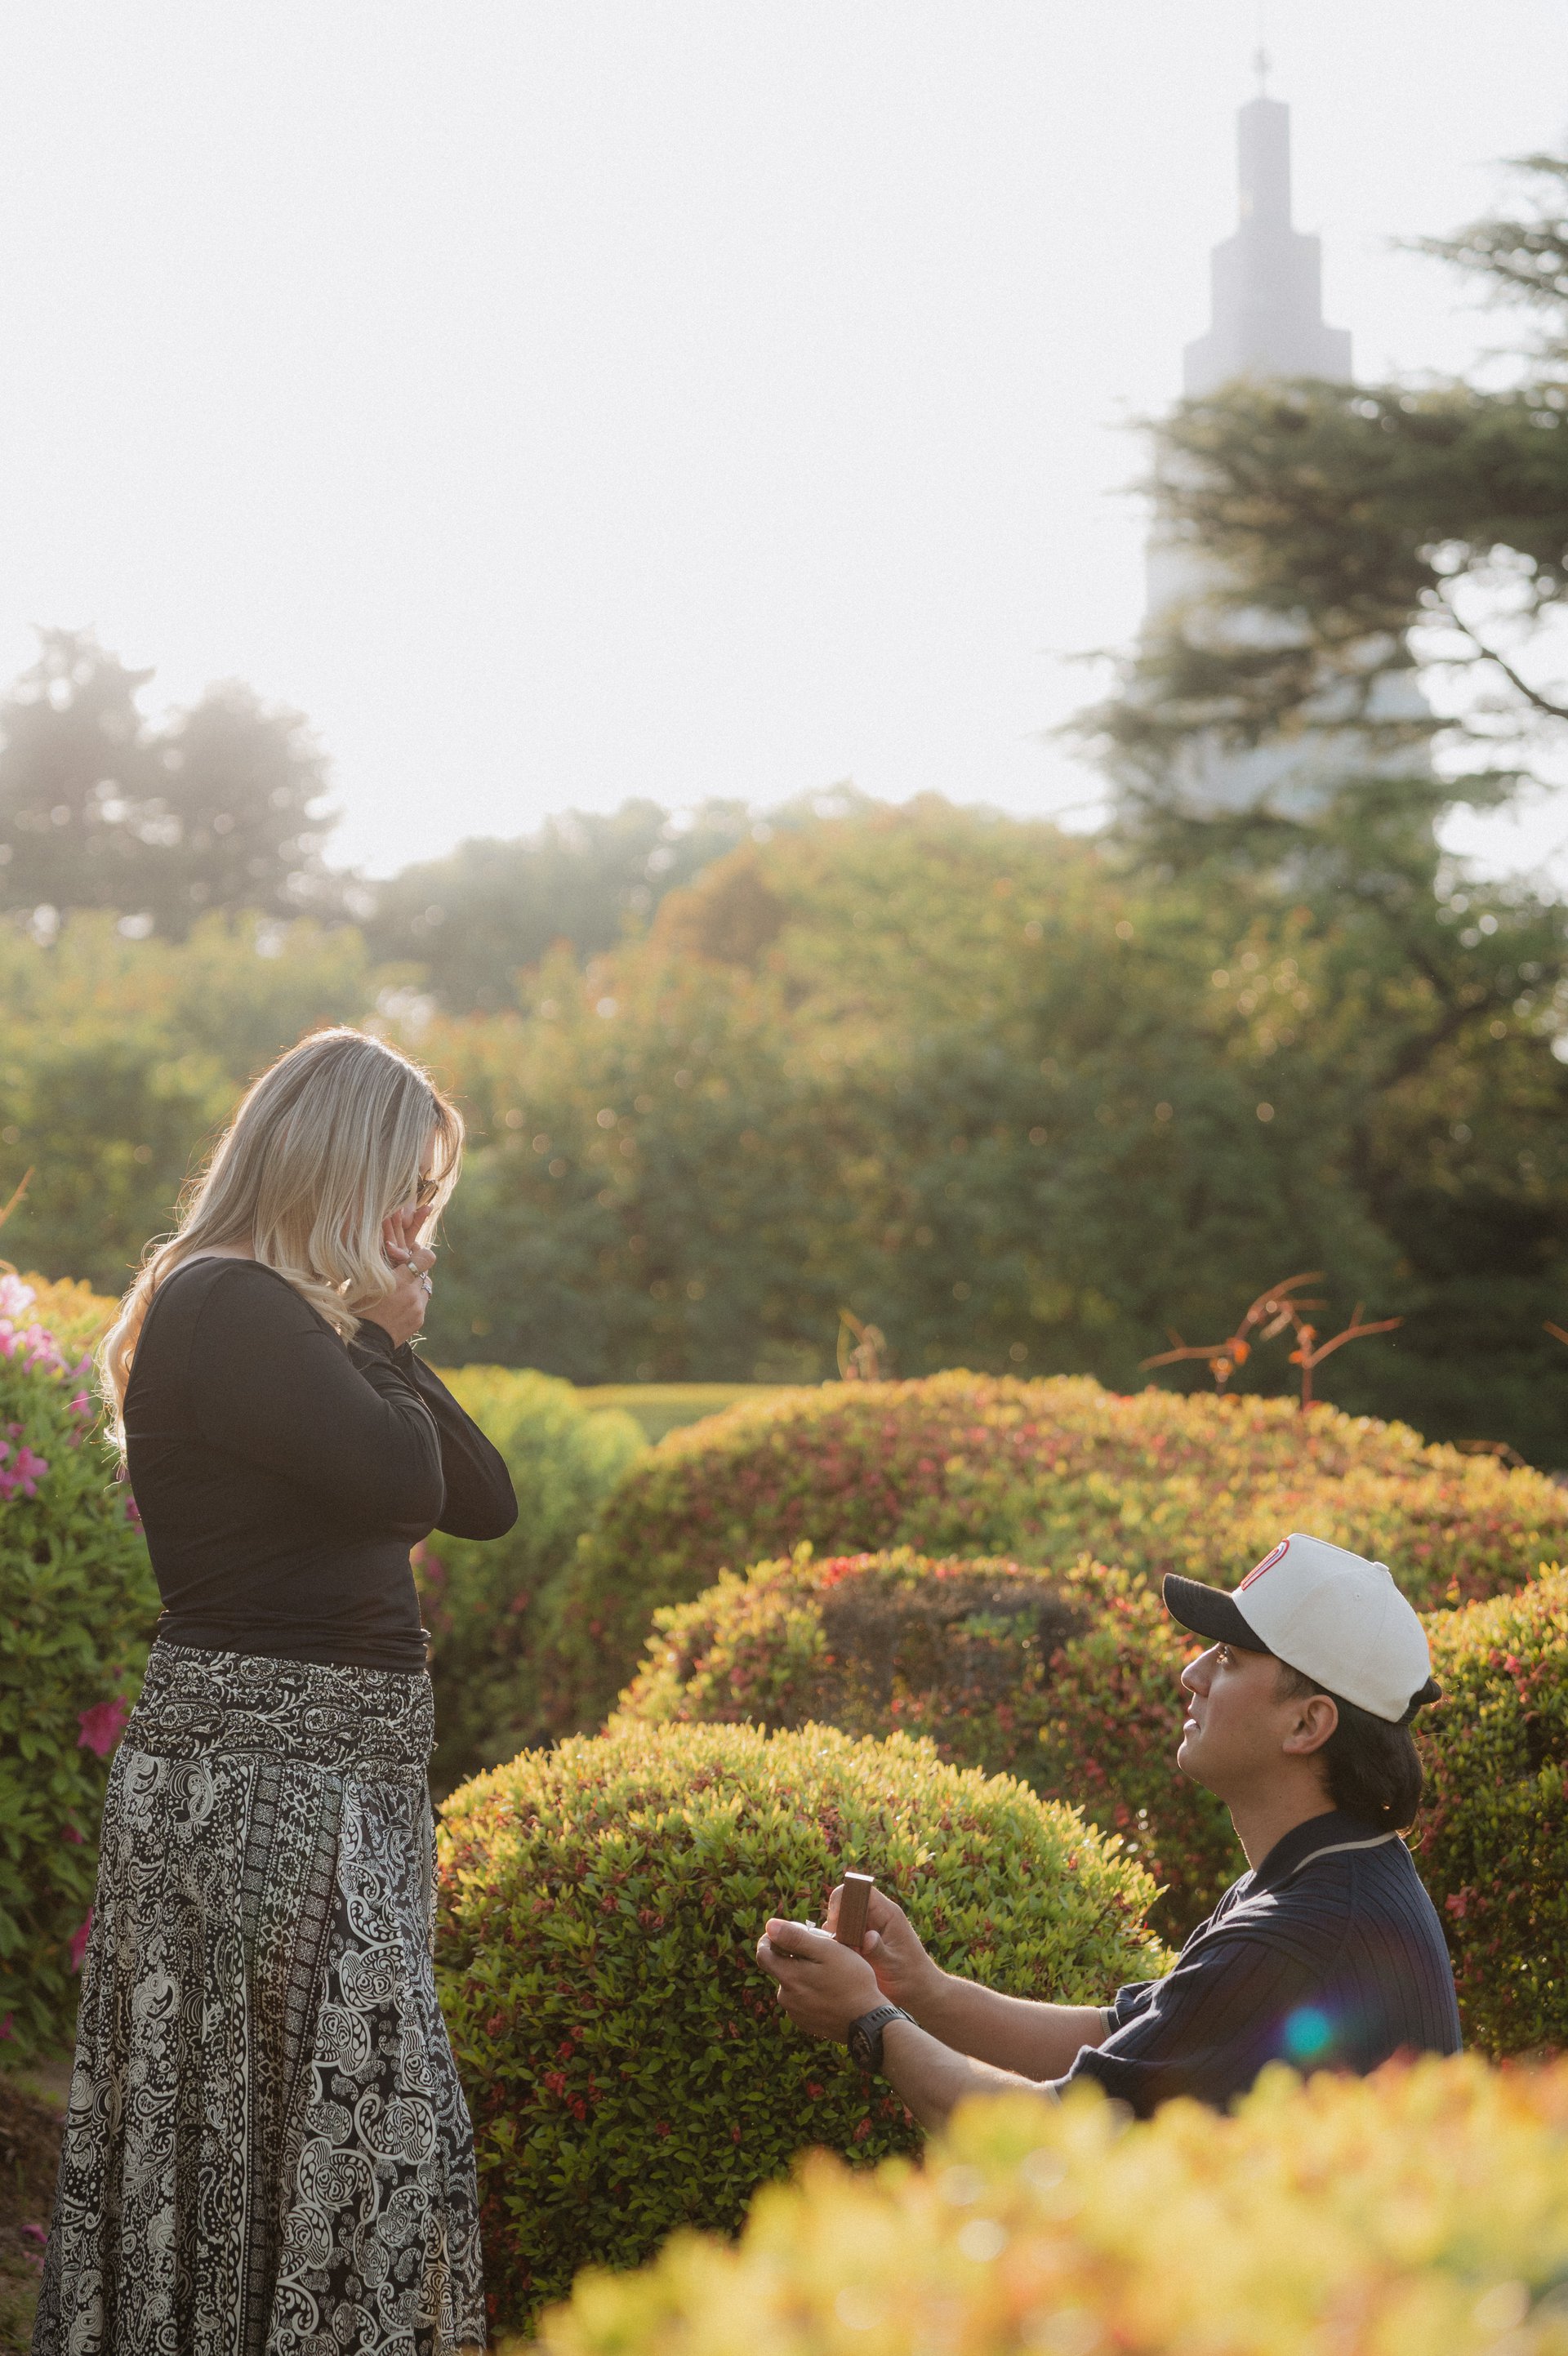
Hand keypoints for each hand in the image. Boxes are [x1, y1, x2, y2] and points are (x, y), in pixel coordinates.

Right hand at [361, 1209, 435, 1347]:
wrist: (366, 1342)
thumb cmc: (359, 1308)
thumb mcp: (364, 1282)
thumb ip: (380, 1264)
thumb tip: (390, 1246)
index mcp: (399, 1281)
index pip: (426, 1258)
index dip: (420, 1252)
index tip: (412, 1251)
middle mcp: (413, 1294)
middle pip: (424, 1273)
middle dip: (414, 1270)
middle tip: (403, 1270)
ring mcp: (418, 1308)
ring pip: (425, 1287)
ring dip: (416, 1285)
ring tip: (401, 1288)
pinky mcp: (419, 1320)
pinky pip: (422, 1303)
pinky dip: (414, 1300)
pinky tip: (399, 1304)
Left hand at [755, 1918, 880, 2041]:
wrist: (868, 2021)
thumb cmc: (851, 1980)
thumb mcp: (827, 1951)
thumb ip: (796, 1937)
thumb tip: (769, 1925)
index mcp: (788, 1978)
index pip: (763, 1954)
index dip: (772, 1940)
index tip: (791, 1933)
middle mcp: (786, 1998)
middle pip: (780, 1968)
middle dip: (794, 1956)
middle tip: (821, 1951)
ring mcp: (796, 2013)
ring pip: (792, 1984)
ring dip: (804, 1974)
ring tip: (830, 1972)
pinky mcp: (807, 2023)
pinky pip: (802, 2001)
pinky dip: (811, 1991)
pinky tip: (832, 1990)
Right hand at [823, 1882, 944, 2016]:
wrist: (918, 1991)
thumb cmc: (910, 1977)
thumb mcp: (893, 1965)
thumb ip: (878, 1950)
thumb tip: (866, 1938)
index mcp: (888, 1914)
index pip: (862, 1891)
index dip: (845, 1898)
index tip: (835, 1919)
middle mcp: (877, 1917)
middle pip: (848, 1904)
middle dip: (837, 1920)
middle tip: (837, 1942)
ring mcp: (869, 1929)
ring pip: (844, 1920)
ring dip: (837, 1934)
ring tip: (843, 1953)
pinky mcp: (863, 1941)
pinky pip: (845, 1935)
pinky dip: (839, 1944)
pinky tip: (844, 1959)